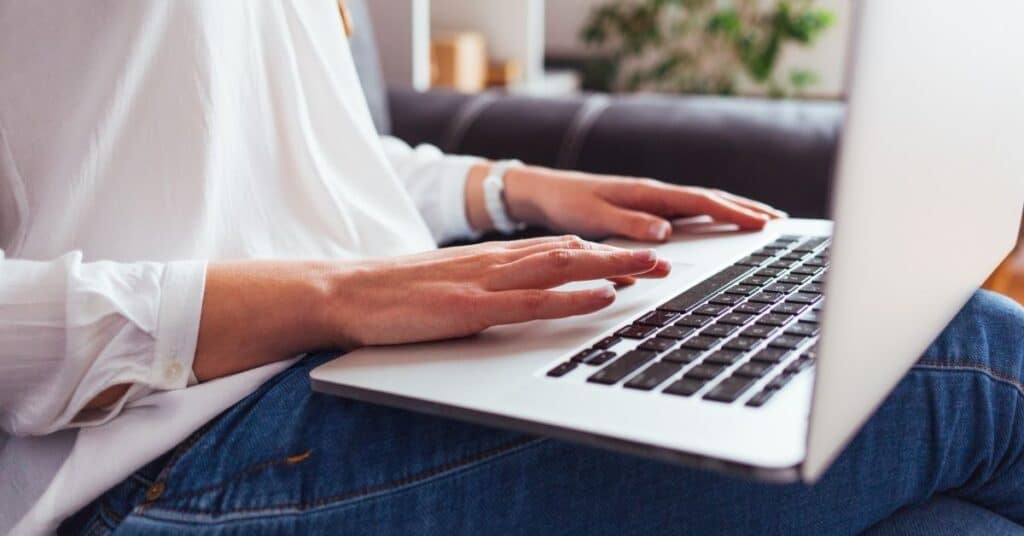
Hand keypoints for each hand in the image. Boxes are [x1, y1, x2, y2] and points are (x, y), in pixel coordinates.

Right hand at [322, 235, 669, 346]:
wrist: (343, 292)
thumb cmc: (390, 296)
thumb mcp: (446, 287)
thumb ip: (482, 291)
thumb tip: (509, 304)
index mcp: (488, 259)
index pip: (555, 249)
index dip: (600, 252)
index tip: (633, 256)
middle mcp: (494, 262)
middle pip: (570, 251)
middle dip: (620, 255)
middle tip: (663, 258)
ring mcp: (483, 282)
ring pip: (561, 266)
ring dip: (612, 267)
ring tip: (652, 269)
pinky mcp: (470, 306)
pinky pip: (532, 300)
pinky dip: (573, 297)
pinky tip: (603, 297)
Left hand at [498, 166, 785, 241]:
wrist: (542, 193)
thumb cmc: (565, 204)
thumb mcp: (594, 217)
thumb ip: (630, 225)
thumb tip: (666, 233)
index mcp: (647, 193)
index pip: (700, 202)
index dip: (733, 213)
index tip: (762, 224)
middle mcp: (654, 192)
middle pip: (710, 198)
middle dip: (745, 208)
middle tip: (779, 221)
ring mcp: (651, 198)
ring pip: (701, 203)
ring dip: (732, 210)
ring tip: (761, 221)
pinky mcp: (644, 207)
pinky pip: (686, 210)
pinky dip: (710, 215)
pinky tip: (719, 223)